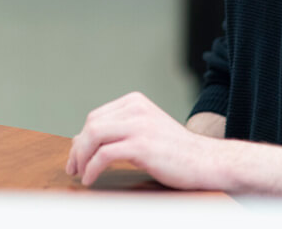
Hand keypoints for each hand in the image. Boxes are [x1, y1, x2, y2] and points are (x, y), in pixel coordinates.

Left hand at [66, 92, 224, 190]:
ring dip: (81, 157)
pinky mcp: (142, 145)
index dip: (81, 138)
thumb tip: (81, 141)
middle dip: (77, 148)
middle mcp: (136, 109)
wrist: (208, 163)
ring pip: (94, 136)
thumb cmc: (177, 152)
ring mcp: (139, 125)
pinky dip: (92, 168)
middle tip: (73, 167)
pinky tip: (91, 179)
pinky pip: (105, 154)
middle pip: (91, 125)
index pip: (96, 117)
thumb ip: (119, 132)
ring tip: (80, 173)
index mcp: (135, 102)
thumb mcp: (146, 132)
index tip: (76, 156)